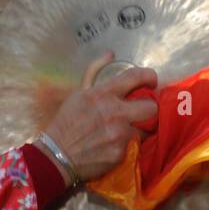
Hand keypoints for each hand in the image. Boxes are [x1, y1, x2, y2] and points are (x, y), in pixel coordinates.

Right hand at [42, 52, 157, 181]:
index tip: (151, 81)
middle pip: (151, 106)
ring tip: (128, 130)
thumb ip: (95, 71)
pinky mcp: (121, 153)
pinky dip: (128, 145)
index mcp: (103, 93)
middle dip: (150, 107)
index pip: (135, 77)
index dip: (149, 76)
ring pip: (146, 128)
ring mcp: (119, 134)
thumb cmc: (67, 121)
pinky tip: (116, 144)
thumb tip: (111, 54)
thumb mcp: (79, 92)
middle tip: (143, 110)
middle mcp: (114, 112)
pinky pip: (134, 146)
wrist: (57, 155)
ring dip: (139, 128)